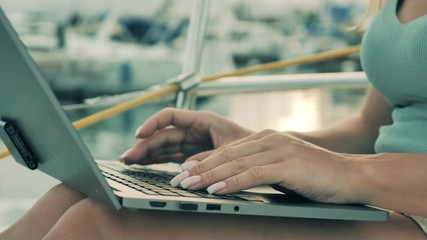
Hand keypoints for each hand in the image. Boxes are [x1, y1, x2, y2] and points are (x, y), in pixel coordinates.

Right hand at [119, 108, 252, 165]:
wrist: (260, 155)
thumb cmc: (250, 145)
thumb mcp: (230, 150)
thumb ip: (209, 158)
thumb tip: (186, 168)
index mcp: (203, 120)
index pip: (171, 116)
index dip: (153, 122)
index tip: (140, 133)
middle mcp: (194, 130)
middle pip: (163, 134)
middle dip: (144, 144)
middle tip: (127, 156)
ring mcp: (192, 143)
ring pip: (164, 146)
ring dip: (147, 153)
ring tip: (128, 161)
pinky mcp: (192, 155)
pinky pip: (171, 156)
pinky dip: (157, 160)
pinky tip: (143, 164)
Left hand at [172, 130, 360, 203]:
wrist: (350, 175)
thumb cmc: (315, 174)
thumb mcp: (282, 166)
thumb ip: (259, 167)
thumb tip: (233, 178)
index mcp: (266, 138)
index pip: (228, 150)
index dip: (204, 161)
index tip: (185, 172)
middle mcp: (269, 139)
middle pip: (226, 154)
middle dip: (199, 168)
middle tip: (178, 180)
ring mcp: (278, 150)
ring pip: (235, 163)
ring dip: (209, 175)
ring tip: (188, 185)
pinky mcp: (287, 164)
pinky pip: (253, 174)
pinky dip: (232, 182)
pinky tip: (216, 190)